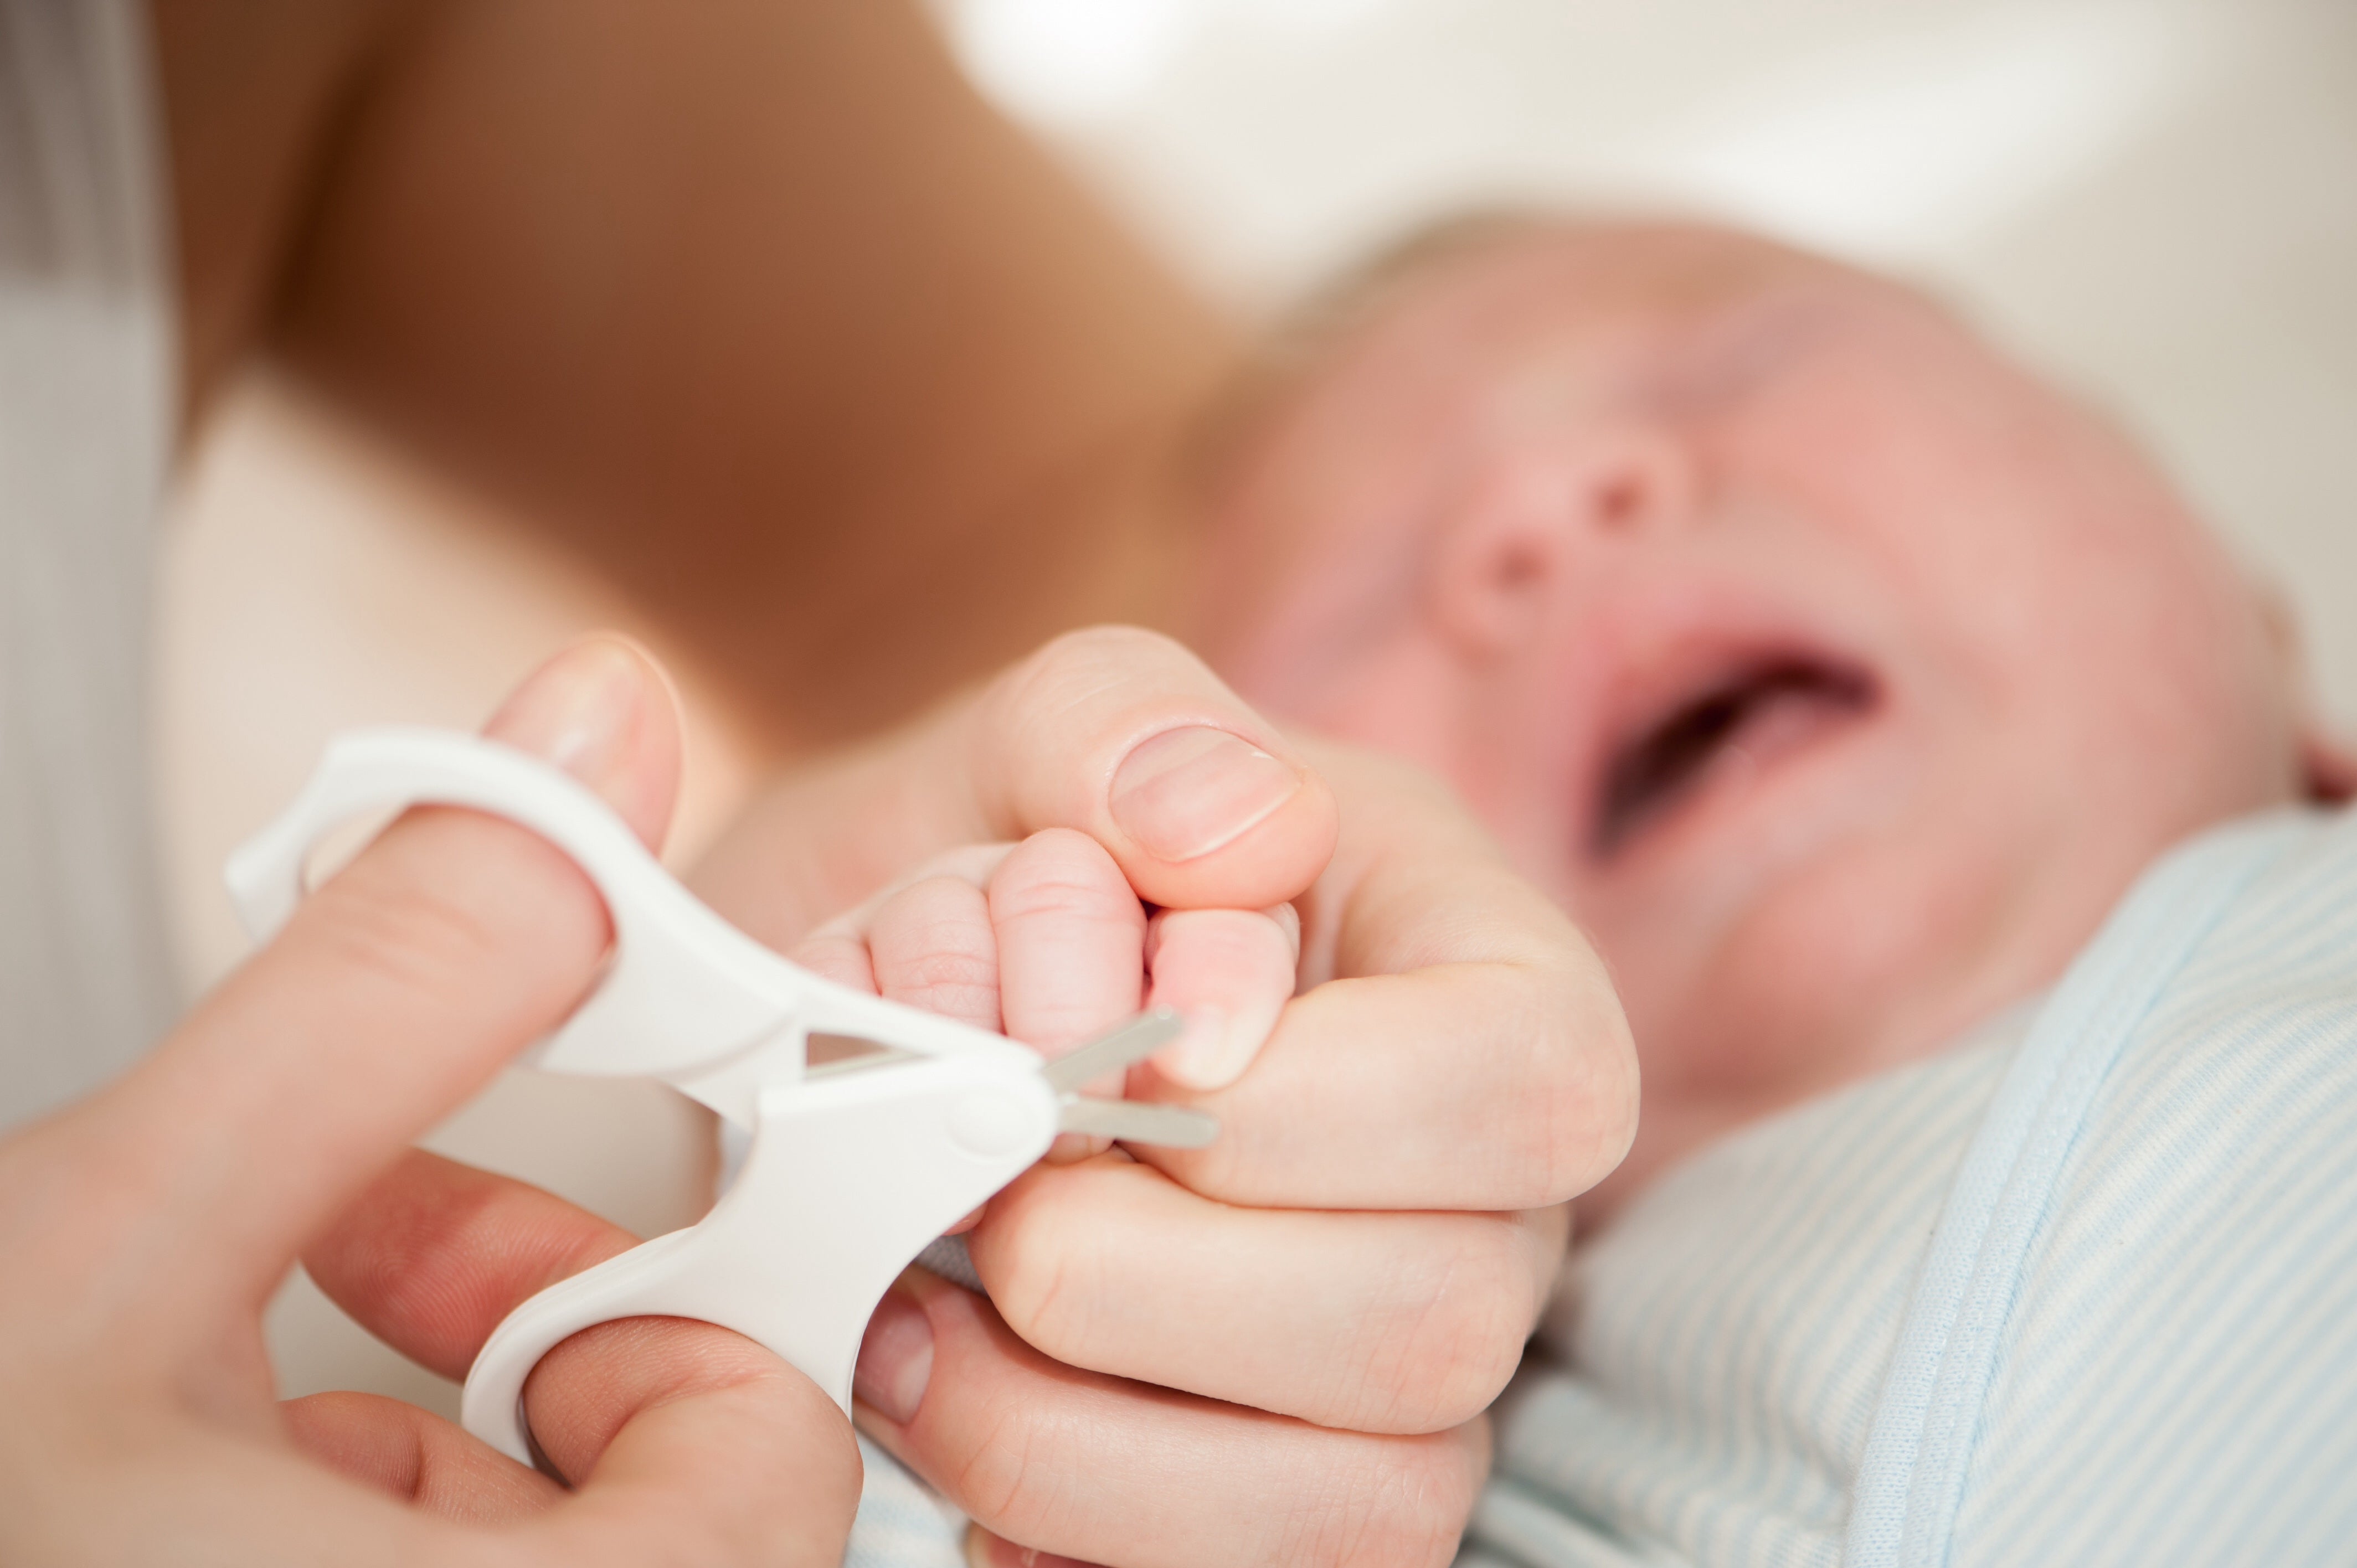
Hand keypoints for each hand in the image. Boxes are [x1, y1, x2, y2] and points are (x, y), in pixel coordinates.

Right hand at [0, 639, 859, 1565]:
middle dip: (521, 1393)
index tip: (486, 1258)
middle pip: (671, 1540)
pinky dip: (348, 1548)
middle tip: (355, 1297)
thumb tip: (601, 726)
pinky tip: (174, 1508)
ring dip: (412, 1481)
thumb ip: (393, 988)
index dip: (659, 1325)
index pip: (772, 1482)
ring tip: (207, 1410)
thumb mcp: (99, 1232)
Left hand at [698, 628, 1638, 1566]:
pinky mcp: (1284, 1508)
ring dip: (1069, 1427)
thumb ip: (1118, 724)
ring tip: (913, 1314)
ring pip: (1357, 1509)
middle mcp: (1479, 1204)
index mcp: (1472, 978)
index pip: (1534, 1079)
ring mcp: (1397, 1385)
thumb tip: (1233, 832)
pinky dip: (1048, 1528)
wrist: (885, 1033)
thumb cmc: (993, 878)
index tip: (1129, 1062)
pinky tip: (943, 1406)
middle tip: (985, 1191)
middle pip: (1438, 1320)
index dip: (1318, 1101)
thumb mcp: (1028, 745)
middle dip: (1144, 1272)